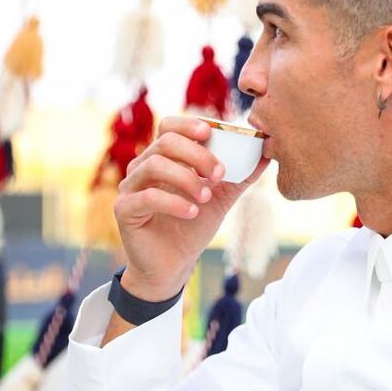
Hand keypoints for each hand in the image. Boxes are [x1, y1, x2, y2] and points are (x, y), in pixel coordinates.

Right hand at [114, 116, 267, 300]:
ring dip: (187, 178)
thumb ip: (240, 176)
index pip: (169, 127)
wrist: (173, 265)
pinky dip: (174, 202)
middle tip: (220, 174)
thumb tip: (267, 155)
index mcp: (163, 158)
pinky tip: (192, 212)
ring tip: (207, 197)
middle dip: (197, 154)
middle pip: (164, 142)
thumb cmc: (192, 227)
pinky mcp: (124, 210)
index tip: (211, 133)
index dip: (189, 125)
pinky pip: (147, 197)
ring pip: (154, 165)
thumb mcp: (221, 198)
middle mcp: (143, 167)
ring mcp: (130, 188)